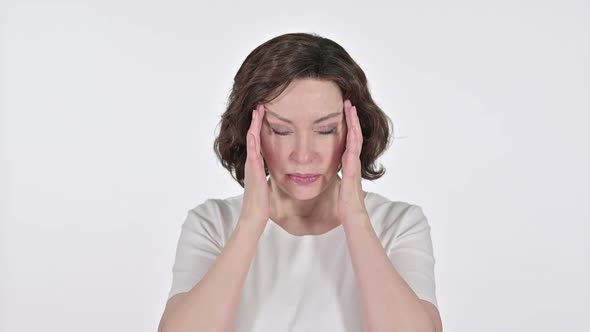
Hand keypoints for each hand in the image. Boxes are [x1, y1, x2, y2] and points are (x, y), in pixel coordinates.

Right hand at [239, 104, 270, 227]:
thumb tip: (276, 172)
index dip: (261, 127)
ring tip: (257, 110)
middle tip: (259, 104)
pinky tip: (253, 130)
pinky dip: (253, 140)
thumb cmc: (261, 204)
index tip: (265, 114)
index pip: (259, 141)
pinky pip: (253, 152)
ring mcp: (252, 166)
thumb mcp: (266, 185)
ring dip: (254, 125)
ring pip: (252, 140)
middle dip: (257, 120)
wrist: (254, 216)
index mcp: (257, 165)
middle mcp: (253, 162)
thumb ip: (269, 176)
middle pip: (254, 136)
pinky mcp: (254, 171)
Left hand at [337, 100, 368, 223]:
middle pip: (353, 136)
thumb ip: (332, 181)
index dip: (346, 128)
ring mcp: (354, 164)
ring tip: (351, 107)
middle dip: (351, 120)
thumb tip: (320, 177)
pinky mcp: (353, 168)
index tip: (342, 114)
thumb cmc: (342, 206)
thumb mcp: (335, 189)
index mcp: (347, 166)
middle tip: (348, 104)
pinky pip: (353, 148)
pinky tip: (351, 125)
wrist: (352, 217)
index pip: (347, 142)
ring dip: (353, 122)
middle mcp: (352, 162)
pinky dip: (354, 135)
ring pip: (355, 138)